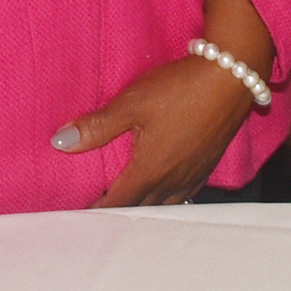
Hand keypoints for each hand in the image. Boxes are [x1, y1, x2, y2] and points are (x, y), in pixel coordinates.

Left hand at [52, 56, 258, 206]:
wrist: (229, 78)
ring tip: (130, 205)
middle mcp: (173, 180)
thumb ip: (97, 126)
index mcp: (150, 170)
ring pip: (166, 204)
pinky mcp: (208, 164)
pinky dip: (169, 198)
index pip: (118, 202)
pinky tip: (166, 190)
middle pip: (142, 207)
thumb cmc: (179, 89)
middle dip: (121, 212)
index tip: (83, 213)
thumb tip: (61, 142)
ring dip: (146, 207)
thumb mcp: (131, 103)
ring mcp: (194, 174)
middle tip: (101, 211)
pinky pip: (185, 193)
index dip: (99, 209)